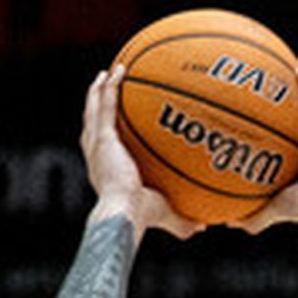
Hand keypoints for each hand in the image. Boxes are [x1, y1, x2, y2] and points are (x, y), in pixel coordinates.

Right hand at [83, 66, 200, 239]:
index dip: (106, 134)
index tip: (114, 125)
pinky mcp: (103, 137)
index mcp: (106, 172)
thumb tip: (203, 227)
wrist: (125, 212)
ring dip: (100, 89)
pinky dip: (110, 86)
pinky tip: (119, 70)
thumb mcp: (165, 215)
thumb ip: (181, 219)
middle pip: (94, 124)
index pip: (104, 148)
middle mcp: (97, 156)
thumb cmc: (141, 218)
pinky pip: (105, 104)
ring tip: (108, 73)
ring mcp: (97, 145)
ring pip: (95, 109)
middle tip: (106, 89)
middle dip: (98, 106)